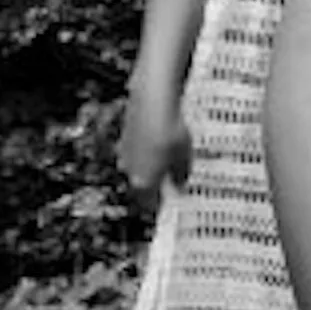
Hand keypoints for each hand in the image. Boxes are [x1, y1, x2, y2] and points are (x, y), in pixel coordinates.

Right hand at [118, 78, 193, 211]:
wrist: (154, 104)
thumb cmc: (170, 133)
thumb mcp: (185, 158)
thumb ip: (181, 176)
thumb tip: (180, 185)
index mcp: (144, 182)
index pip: (149, 204)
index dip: (160, 206)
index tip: (169, 204)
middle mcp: (130, 170)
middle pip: (141, 185)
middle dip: (154, 185)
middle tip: (169, 183)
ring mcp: (125, 153)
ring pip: (137, 167)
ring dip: (150, 166)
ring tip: (167, 158)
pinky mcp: (125, 136)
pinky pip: (136, 150)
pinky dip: (146, 150)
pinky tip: (159, 140)